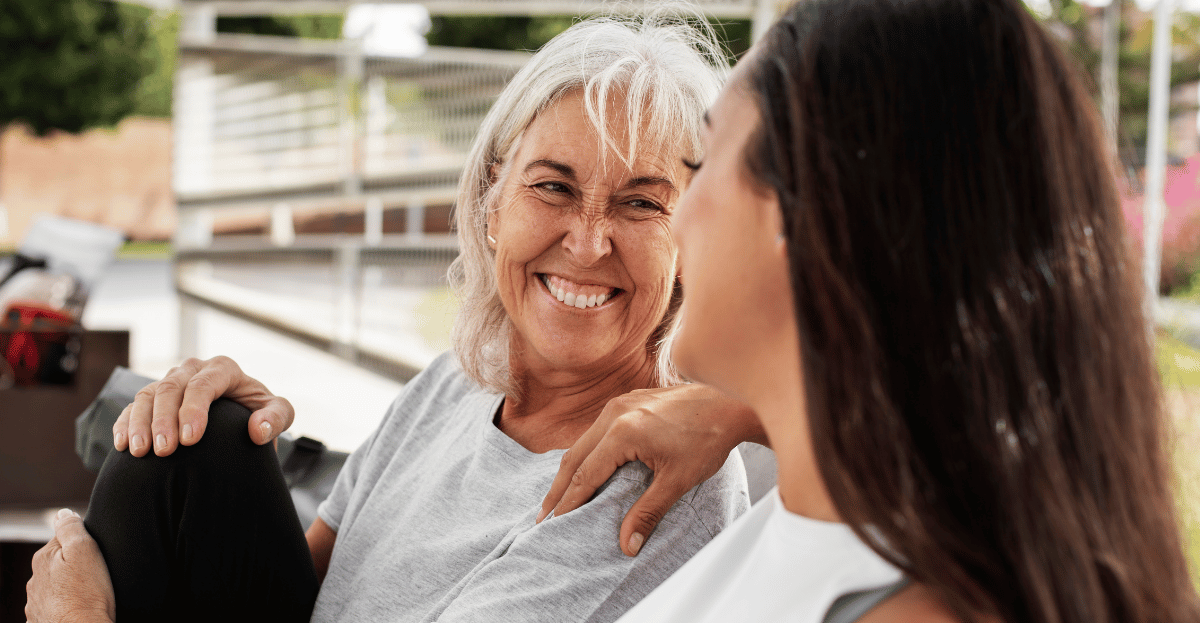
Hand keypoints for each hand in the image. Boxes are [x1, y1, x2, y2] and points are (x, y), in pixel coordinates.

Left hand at [26, 509, 115, 622]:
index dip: (84, 544)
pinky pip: (55, 607)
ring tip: (89, 594)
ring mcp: (36, 604)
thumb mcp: (85, 550)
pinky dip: (65, 606)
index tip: (96, 556)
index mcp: (43, 558)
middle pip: (59, 564)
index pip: (64, 540)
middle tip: (96, 575)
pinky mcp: (42, 621)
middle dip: (75, 567)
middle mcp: (34, 581)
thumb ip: (71, 527)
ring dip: (69, 587)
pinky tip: (78, 608)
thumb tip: (62, 513)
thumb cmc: (88, 595)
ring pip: (56, 587)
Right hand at [112, 356, 293, 456]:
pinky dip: (125, 424)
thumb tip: (258, 430)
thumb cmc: (259, 412)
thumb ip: (275, 418)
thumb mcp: (278, 412)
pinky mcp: (153, 398)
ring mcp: (170, 381)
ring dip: (139, 423)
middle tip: (163, 451)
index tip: (190, 439)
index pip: (204, 384)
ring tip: (140, 451)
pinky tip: (122, 445)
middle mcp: (193, 370)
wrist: (240, 415)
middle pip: (171, 388)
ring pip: (147, 395)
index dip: (193, 410)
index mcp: (223, 369)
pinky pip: (132, 407)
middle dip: (164, 420)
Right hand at [538, 384, 762, 556]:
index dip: (568, 503)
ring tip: (558, 498)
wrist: (727, 402)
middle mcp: (614, 413)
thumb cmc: (706, 439)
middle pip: (574, 457)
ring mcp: (619, 404)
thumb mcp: (677, 481)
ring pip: (583, 442)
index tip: (554, 525)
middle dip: (558, 490)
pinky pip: (596, 431)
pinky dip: (585, 453)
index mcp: (622, 432)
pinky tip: (584, 469)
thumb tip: (627, 545)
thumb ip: (647, 512)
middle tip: (543, 518)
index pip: (585, 474)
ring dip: (569, 470)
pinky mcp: (627, 401)